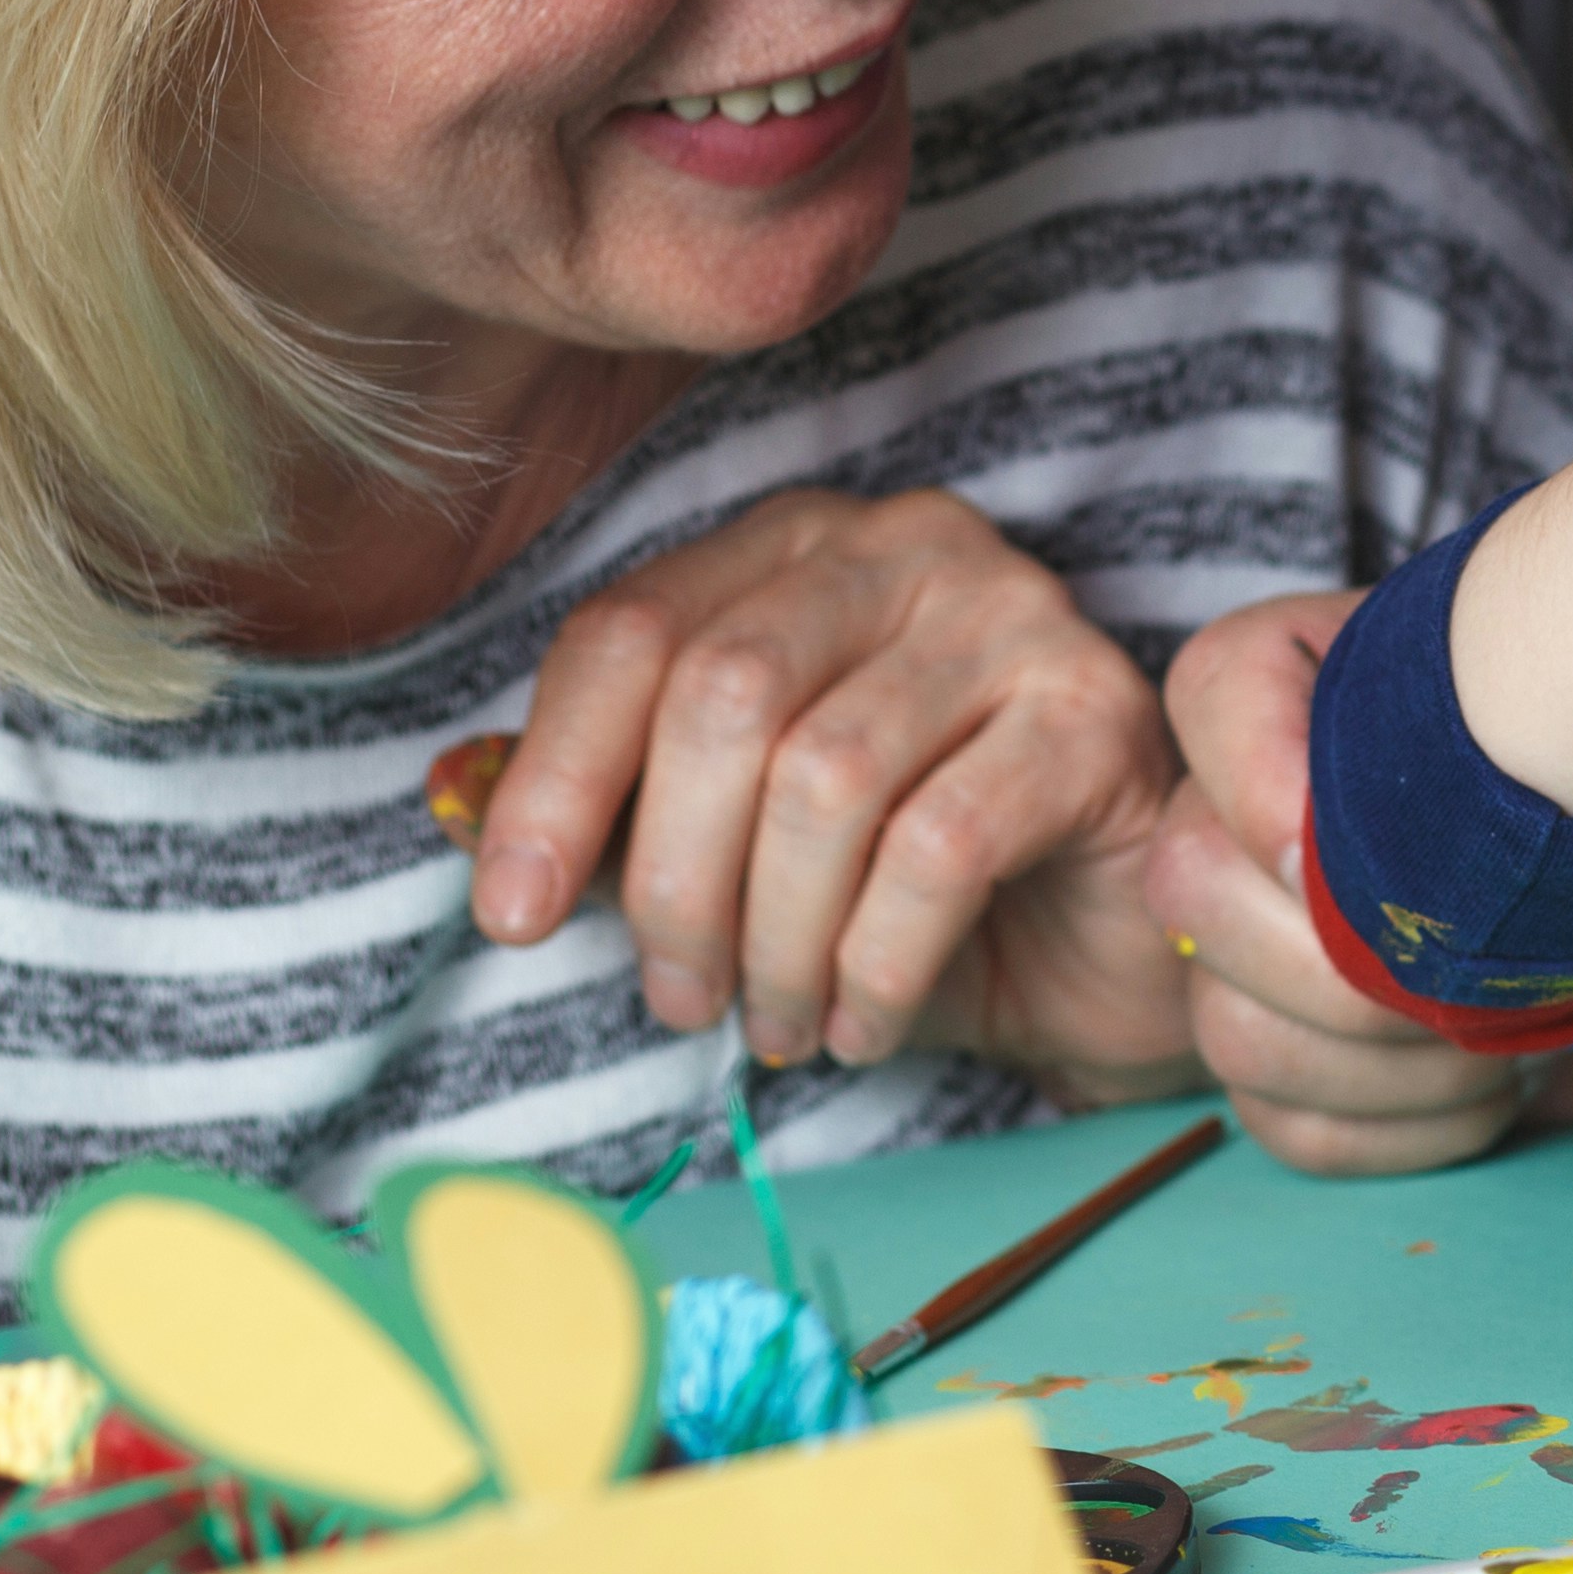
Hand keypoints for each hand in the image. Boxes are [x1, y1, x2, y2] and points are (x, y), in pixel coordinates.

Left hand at [475, 488, 1185, 1093]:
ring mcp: (1016, 616)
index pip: (632, 631)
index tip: (511, 917)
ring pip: (827, 777)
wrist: (1107, 946)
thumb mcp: (743, 849)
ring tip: (777, 1024)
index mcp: (797, 550)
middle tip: (681, 1000)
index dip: (554, 779)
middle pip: (724, 694)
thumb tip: (465, 820)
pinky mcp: (1095, 714)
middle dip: (675, 880)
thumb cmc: (913, 889)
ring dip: (776, 940)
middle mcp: (907, 549)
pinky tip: (864, 1018)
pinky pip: (938, 845)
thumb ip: (625, 817)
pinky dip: (874, 964)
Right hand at [1146, 593, 1525, 1175]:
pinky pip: (1286, 1125)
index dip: (1280, 781)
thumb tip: (1470, 823)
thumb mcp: (1565, 704)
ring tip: (1504, 1038)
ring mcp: (1230, 943)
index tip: (1398, 845)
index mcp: (1289, 677)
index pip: (1219, 689)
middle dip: (1355, 962)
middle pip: (1194, 885)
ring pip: (1234, 1032)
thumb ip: (1533, 710)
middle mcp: (1224, 804)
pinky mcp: (1267, 1048)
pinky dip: (1399, 1130)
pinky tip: (1487, 1090)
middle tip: (1480, 971)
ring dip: (1390, 1065)